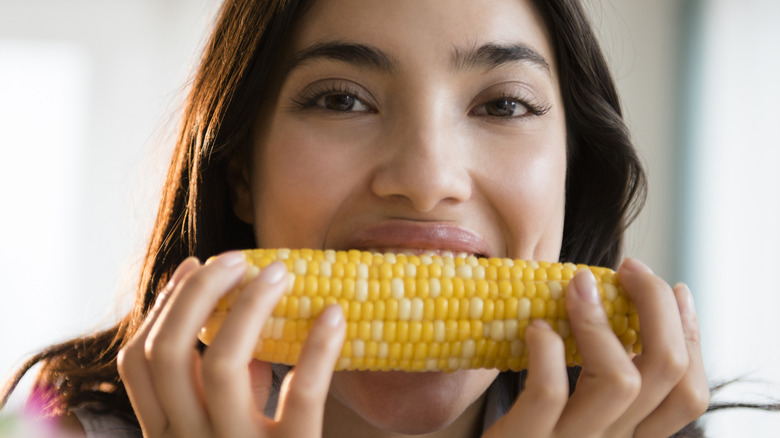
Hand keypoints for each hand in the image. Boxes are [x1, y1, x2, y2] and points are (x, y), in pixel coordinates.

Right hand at [118, 252, 345, 437]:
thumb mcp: (225, 432)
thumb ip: (225, 389)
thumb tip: (239, 321)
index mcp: (166, 435)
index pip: (140, 361)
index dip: (163, 305)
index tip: (195, 264)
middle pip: (169, 352)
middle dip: (199, 293)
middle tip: (240, 259)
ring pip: (223, 364)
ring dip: (250, 306)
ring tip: (281, 272)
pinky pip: (303, 397)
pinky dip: (318, 349)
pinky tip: (335, 313)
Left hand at [484, 258, 709, 437]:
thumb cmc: (524, 434)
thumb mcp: (575, 415)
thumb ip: (600, 378)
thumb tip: (620, 306)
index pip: (690, 395)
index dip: (692, 336)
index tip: (676, 290)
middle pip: (666, 371)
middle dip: (655, 306)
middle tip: (629, 268)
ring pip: (620, 381)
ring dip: (599, 320)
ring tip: (577, 286)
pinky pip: (548, 394)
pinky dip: (546, 351)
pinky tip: (535, 329)